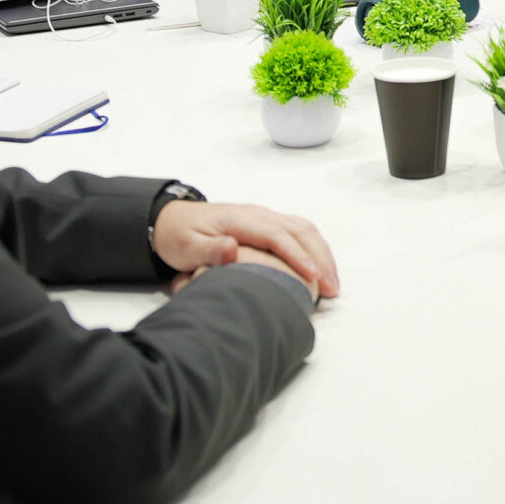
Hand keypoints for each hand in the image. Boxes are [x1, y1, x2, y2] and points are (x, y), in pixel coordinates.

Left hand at [154, 200, 339, 300]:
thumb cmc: (180, 236)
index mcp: (241, 219)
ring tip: (332, 283)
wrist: (172, 220)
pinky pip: (300, 232)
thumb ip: (208, 250)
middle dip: (319, 259)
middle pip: (299, 231)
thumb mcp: (186, 246)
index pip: (277, 235)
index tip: (312, 276)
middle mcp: (258, 215)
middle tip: (330, 288)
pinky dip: (316, 249)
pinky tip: (320, 268)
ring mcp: (265, 218)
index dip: (297, 256)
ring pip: (305, 230)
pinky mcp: (268, 225)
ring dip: (322, 254)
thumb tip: (231, 248)